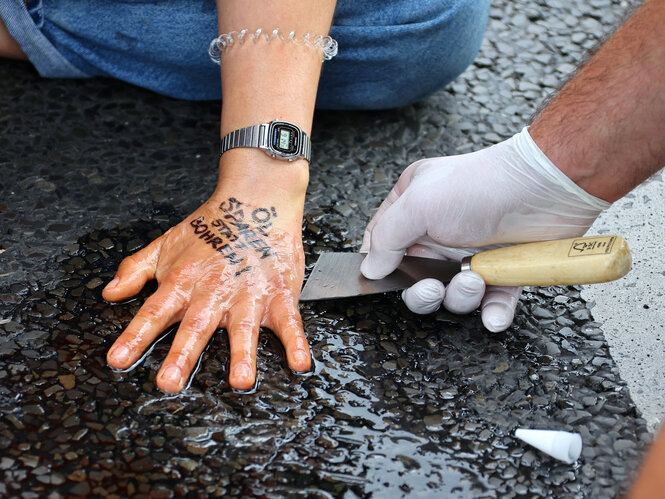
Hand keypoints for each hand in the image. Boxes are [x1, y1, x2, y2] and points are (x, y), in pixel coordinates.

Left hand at [102, 189, 309, 392]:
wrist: (257, 199)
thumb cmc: (212, 224)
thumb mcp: (166, 244)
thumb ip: (136, 269)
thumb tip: (109, 292)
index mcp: (183, 281)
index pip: (154, 311)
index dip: (135, 336)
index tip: (118, 361)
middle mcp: (214, 291)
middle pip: (195, 326)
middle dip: (182, 354)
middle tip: (170, 382)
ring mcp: (249, 293)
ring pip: (243, 328)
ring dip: (242, 354)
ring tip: (240, 381)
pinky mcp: (280, 293)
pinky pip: (289, 321)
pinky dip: (295, 341)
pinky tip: (298, 361)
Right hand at [360, 127, 609, 331]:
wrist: (547, 186)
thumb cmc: (482, 184)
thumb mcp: (419, 204)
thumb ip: (387, 239)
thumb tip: (370, 269)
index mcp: (414, 206)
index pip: (382, 242)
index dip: (380, 266)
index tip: (382, 283)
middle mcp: (440, 231)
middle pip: (417, 279)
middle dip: (424, 292)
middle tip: (433, 289)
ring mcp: (472, 252)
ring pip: (454, 295)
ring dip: (461, 297)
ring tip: (475, 281)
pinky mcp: (503, 269)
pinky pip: (493, 301)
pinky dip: (493, 312)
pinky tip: (493, 316)